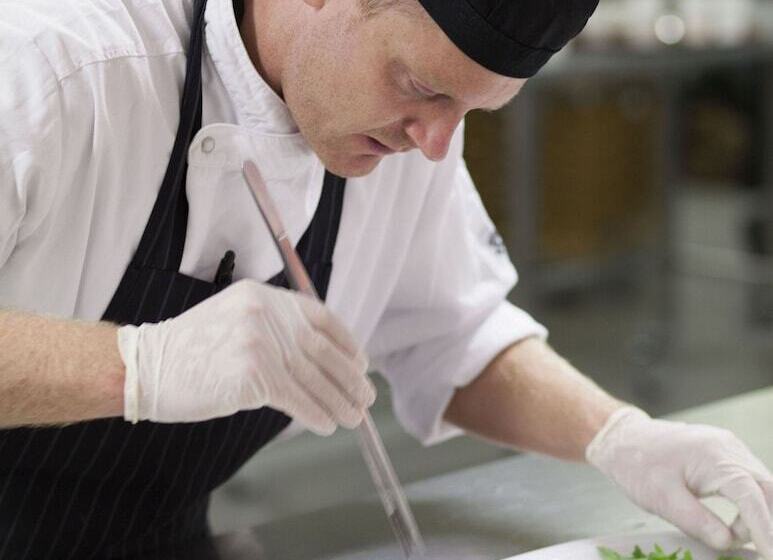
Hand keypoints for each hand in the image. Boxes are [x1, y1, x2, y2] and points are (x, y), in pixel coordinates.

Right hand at [116, 279, 375, 434]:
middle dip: (349, 378)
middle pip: (322, 350)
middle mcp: (266, 314)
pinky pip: (295, 398)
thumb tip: (318, 359)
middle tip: (366, 396)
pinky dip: (315, 413)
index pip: (320, 317)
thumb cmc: (191, 350)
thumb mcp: (235, 319)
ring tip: (353, 417)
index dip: (346, 342)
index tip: (361, 362)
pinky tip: (326, 424)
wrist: (144, 366)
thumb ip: (274, 328)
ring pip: (312, 378)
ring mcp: (259, 342)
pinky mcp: (252, 373)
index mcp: (265, 297)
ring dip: (338, 401)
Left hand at [587, 407, 772, 558]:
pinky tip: (735, 521)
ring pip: (761, 486)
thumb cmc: (637, 464)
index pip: (751, 496)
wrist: (622, 438)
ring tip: (734, 535)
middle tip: (759, 550)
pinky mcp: (725, 454)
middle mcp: (729, 448)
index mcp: (714, 457)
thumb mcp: (661, 498)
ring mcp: (729, 448)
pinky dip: (749, 504)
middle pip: (767, 489)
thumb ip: (696, 521)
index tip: (769, 555)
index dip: (763, 528)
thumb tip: (727, 542)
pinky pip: (749, 480)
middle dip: (766, 522)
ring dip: (757, 515)